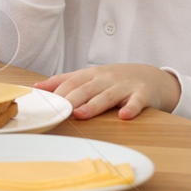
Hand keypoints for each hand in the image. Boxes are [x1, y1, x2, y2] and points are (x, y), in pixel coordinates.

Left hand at [36, 64, 180, 119]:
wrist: (153, 77)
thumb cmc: (116, 80)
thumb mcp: (90, 77)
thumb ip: (65, 81)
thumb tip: (37, 87)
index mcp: (92, 74)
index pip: (72, 81)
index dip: (58, 91)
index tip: (44, 102)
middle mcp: (106, 79)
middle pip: (86, 88)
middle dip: (71, 99)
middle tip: (58, 110)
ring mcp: (125, 86)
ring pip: (107, 96)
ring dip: (94, 105)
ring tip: (81, 114)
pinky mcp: (143, 94)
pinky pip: (136, 102)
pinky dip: (131, 108)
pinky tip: (124, 116)